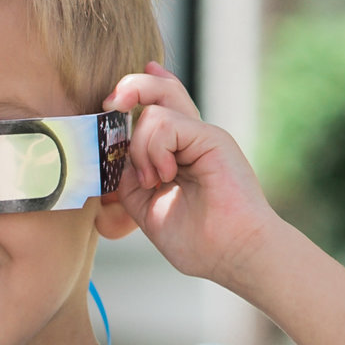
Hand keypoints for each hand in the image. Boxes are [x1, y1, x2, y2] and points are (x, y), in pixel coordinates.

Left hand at [101, 64, 287, 289]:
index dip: (134, 94)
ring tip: (154, 180)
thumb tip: (114, 157)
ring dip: (140, 149)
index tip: (111, 104)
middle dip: (128, 89)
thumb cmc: (199, 242)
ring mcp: (202, 136)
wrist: (234, 255)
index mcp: (179, 154)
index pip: (156, 107)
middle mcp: (191, 140)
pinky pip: (164, 122)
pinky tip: (166, 175)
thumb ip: (129, 181)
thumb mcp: (147, 208)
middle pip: (160, 90)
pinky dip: (154, 150)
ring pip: (153, 108)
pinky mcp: (211, 137)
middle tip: (110, 105)